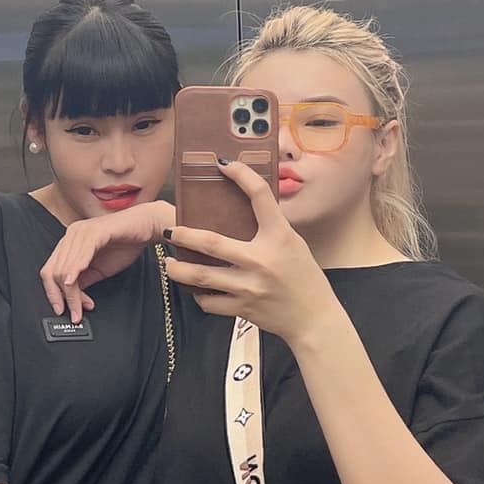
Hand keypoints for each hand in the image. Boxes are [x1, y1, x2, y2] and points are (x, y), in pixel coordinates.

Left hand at [40, 201, 168, 322]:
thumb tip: (69, 297)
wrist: (146, 227)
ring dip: (71, 292)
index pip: (50, 271)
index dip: (53, 293)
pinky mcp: (94, 232)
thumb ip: (82, 280)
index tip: (62, 310)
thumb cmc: (126, 244)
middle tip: (74, 313)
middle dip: (62, 296)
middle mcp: (71, 235)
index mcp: (69, 243)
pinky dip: (74, 271)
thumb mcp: (99, 269)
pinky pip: (79, 255)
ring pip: (64, 267)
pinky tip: (72, 283)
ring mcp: (81, 232)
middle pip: (53, 271)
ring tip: (80, 308)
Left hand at [164, 161, 340, 346]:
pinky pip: (209, 301)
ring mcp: (249, 287)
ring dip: (179, 270)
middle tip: (169, 230)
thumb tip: (242, 209)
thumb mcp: (293, 243)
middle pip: (211, 243)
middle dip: (183, 235)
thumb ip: (269, 228)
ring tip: (169, 263)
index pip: (260, 197)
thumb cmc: (304, 277)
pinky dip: (198, 294)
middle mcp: (261, 260)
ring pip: (201, 277)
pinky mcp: (242, 309)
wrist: (314, 319)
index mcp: (279, 237)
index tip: (224, 164)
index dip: (241, 175)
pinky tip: (195, 289)